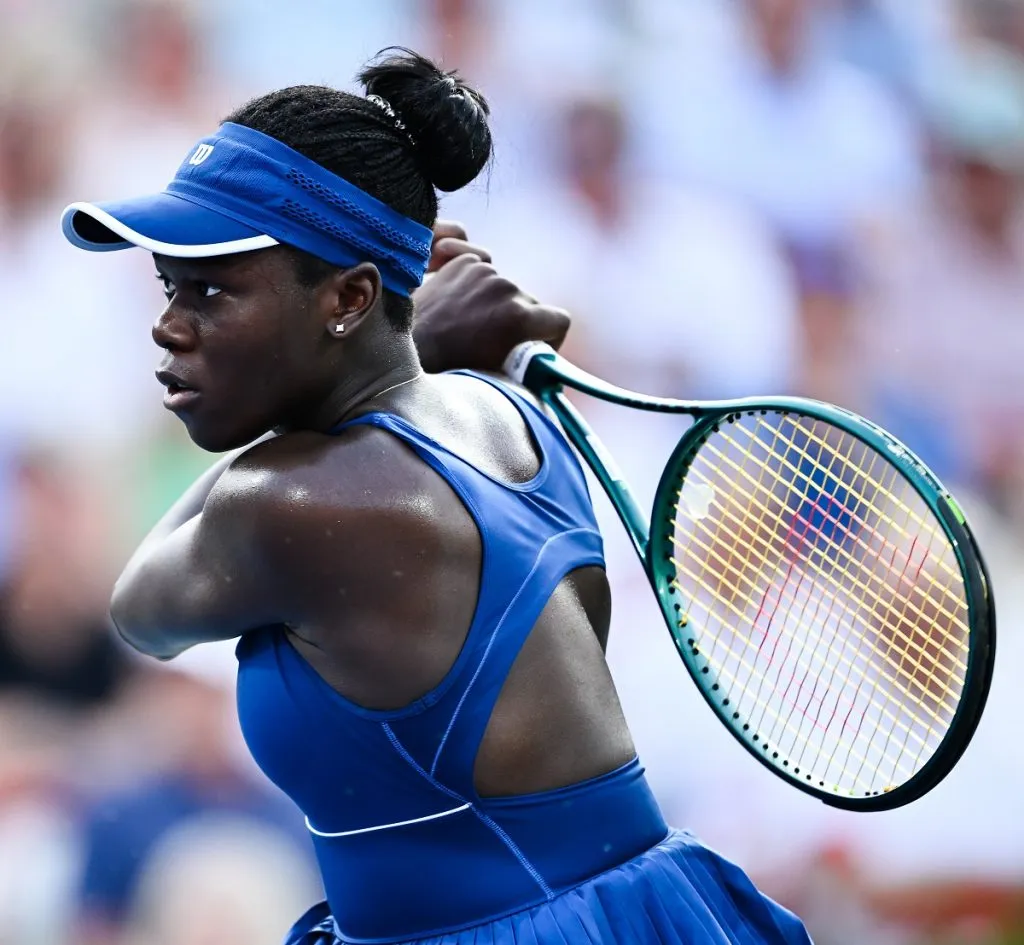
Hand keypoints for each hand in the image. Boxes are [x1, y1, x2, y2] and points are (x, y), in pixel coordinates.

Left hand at [413, 221, 570, 373]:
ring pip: (506, 288)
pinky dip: (478, 283)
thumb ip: (529, 366)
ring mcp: (484, 270)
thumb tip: (550, 370)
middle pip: (530, 304)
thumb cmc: (449, 367)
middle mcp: (506, 287)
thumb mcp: (497, 373)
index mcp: (520, 316)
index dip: (550, 338)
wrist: (403, 346)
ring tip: (470, 322)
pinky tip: (461, 299)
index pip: (559, 320)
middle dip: (519, 322)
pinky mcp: (464, 261)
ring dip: (496, 302)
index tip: (534, 350)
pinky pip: (486, 270)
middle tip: (494, 341)